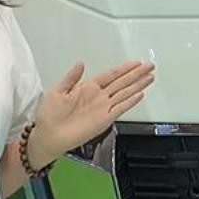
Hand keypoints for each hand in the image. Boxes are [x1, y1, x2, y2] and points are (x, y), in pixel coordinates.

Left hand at [33, 59, 153, 159]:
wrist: (48, 136)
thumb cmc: (49, 115)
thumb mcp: (57, 90)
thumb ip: (71, 77)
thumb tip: (80, 63)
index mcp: (87, 88)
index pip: (111, 74)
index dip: (124, 68)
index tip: (136, 62)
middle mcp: (98, 97)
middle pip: (122, 82)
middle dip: (137, 74)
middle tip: (150, 66)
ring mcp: (103, 108)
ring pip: (125, 93)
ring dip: (138, 85)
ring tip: (150, 77)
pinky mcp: (104, 120)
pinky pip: (120, 108)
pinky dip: (131, 102)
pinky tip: (140, 95)